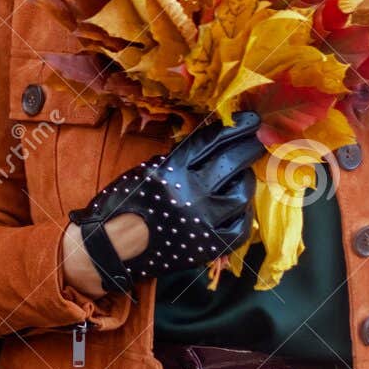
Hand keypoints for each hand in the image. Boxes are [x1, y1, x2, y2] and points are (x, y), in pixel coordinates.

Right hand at [66, 111, 265, 297]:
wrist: (112, 247)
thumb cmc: (123, 204)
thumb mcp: (145, 170)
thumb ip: (177, 159)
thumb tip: (210, 147)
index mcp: (171, 170)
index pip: (212, 141)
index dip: (235, 128)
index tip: (251, 121)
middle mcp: (190, 193)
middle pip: (233, 162)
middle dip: (249, 148)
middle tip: (256, 142)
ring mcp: (203, 221)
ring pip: (241, 193)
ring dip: (244, 181)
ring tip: (240, 177)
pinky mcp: (209, 246)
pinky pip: (240, 226)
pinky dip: (242, 213)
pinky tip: (237, 207)